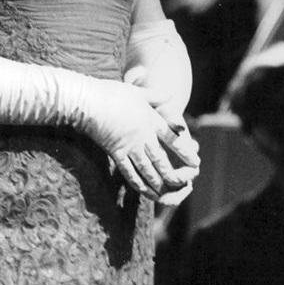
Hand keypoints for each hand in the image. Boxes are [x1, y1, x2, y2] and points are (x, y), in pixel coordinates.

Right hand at [83, 80, 198, 199]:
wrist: (88, 102)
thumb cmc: (112, 93)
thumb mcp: (138, 92)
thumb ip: (156, 96)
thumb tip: (173, 94)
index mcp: (150, 120)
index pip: (173, 138)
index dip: (185, 151)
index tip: (195, 161)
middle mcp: (143, 136)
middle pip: (161, 159)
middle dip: (173, 173)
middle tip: (184, 182)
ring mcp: (129, 147)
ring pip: (148, 170)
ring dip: (158, 182)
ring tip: (166, 192)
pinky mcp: (116, 154)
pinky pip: (130, 173)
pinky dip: (139, 184)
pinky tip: (145, 192)